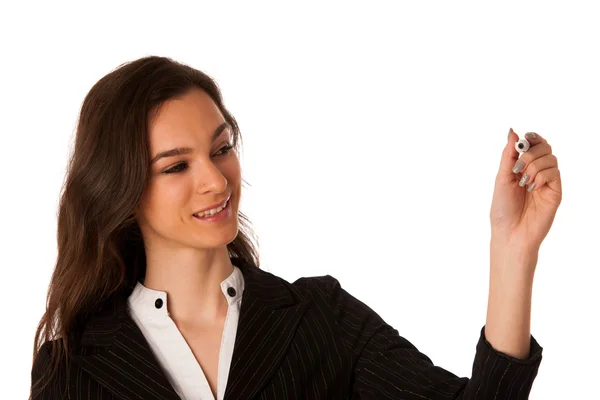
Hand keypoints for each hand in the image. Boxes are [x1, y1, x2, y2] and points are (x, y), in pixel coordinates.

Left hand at [489, 129, 561, 259]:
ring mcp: (547, 181)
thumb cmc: (503, 208)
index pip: (534, 144)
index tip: (526, 136)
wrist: (510, 232)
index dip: (533, 137)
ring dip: (534, 166)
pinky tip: (532, 188)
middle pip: (545, 147)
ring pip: (550, 158)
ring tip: (523, 182)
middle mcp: (536, 172)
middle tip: (518, 167)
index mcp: (522, 167)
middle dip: (531, 152)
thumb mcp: (502, 178)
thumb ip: (509, 155)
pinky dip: (541, 175)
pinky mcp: (555, 191)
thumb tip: (512, 132)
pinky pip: (554, 172)